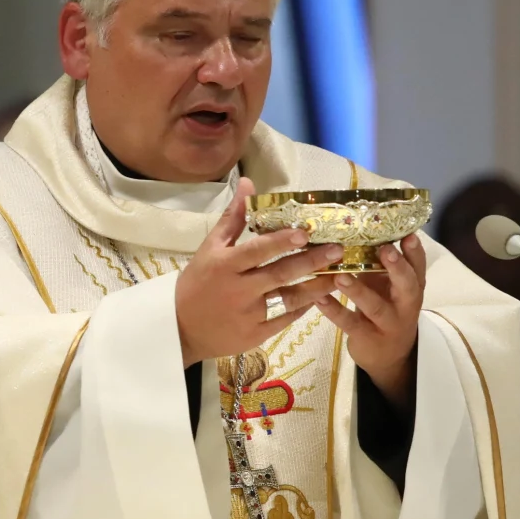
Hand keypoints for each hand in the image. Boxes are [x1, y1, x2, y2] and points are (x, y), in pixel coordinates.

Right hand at [176, 181, 342, 366]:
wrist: (181, 327)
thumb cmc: (197, 283)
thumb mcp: (210, 248)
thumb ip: (233, 218)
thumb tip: (248, 183)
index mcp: (225, 265)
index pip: (257, 250)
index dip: (282, 241)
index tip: (306, 231)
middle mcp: (239, 289)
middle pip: (280, 274)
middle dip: (311, 262)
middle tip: (337, 250)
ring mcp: (249, 314)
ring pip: (289, 299)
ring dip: (316, 288)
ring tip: (338, 276)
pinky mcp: (255, 335)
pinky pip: (284, 320)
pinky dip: (302, 309)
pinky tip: (318, 298)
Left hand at [315, 235, 426, 404]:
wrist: (388, 356)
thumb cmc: (385, 308)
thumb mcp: (387, 287)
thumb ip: (380, 264)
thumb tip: (358, 227)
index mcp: (412, 288)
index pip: (418, 267)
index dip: (415, 252)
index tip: (408, 235)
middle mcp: (405, 305)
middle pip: (407, 286)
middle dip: (397, 268)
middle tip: (385, 249)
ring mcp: (387, 323)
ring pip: (375, 306)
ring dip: (358, 291)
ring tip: (341, 276)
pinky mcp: (367, 337)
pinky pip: (349, 323)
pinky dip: (334, 311)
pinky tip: (318, 299)